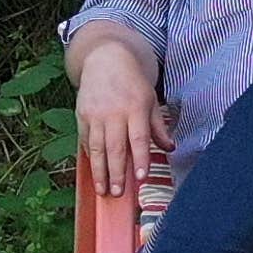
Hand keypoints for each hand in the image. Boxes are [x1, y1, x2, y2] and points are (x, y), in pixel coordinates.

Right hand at [73, 39, 165, 203]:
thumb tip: (170, 148)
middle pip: (116, 147)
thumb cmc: (132, 83)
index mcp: (135, 108)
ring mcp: (96, 114)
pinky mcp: (82, 114)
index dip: (140, 159)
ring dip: (100, 171)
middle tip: (118, 193)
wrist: (106, 60)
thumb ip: (158, 126)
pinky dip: (90, 156)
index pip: (139, 139)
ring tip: (102, 190)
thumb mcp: (150, 100)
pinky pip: (86, 140)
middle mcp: (114, 112)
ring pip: (97, 147)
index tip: (140, 178)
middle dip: (117, 172)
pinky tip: (94, 170)